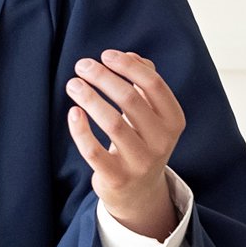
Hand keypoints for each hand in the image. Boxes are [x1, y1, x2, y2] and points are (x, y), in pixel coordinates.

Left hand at [64, 48, 185, 231]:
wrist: (139, 191)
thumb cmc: (142, 140)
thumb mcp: (151, 113)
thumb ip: (144, 82)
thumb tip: (130, 56)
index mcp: (173, 120)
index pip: (154, 84)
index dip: (128, 66)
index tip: (105, 55)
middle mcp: (162, 141)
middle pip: (130, 99)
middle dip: (103, 77)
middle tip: (82, 65)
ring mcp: (140, 162)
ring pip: (112, 123)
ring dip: (89, 98)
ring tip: (73, 84)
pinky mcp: (117, 177)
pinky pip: (94, 151)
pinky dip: (81, 130)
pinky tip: (73, 112)